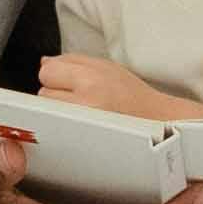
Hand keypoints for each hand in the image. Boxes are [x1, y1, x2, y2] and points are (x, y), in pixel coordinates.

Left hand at [37, 54, 195, 120]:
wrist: (159, 125)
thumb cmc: (134, 97)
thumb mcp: (108, 68)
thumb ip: (74, 61)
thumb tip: (44, 63)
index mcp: (92, 78)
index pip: (48, 71)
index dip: (56, 75)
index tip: (68, 81)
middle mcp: (85, 101)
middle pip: (43, 93)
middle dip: (56, 93)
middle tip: (80, 98)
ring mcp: (82, 125)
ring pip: (48, 113)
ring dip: (58, 111)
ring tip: (82, 113)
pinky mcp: (82, 142)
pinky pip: (57, 130)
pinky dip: (63, 127)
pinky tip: (80, 126)